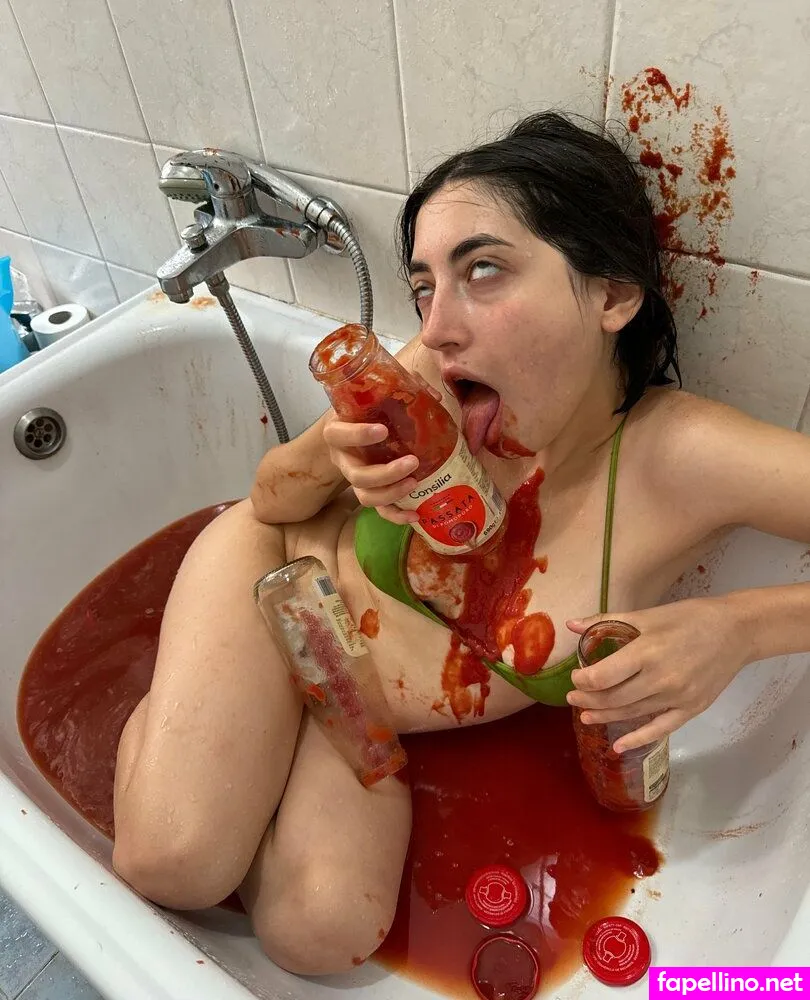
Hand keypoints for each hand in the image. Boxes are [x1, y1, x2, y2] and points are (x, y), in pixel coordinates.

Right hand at [321, 376, 441, 524]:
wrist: (351, 432)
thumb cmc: (365, 411)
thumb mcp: (375, 396)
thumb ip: (402, 389)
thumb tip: (435, 397)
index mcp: (338, 431)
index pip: (338, 435)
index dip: (358, 435)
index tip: (382, 430)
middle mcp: (344, 459)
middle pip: (357, 476)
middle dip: (385, 474)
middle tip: (412, 462)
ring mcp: (356, 479)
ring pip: (366, 496)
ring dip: (391, 494)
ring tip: (415, 483)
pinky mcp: (370, 492)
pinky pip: (379, 510)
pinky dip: (396, 516)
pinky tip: (416, 515)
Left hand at [564, 597, 752, 751]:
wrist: (737, 631)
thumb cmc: (689, 617)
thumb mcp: (648, 615)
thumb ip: (606, 622)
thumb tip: (571, 625)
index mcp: (647, 651)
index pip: (604, 676)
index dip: (583, 681)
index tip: (575, 678)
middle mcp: (661, 678)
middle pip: (614, 698)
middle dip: (588, 700)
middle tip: (573, 699)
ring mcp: (677, 697)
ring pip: (632, 713)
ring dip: (606, 717)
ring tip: (586, 716)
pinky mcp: (692, 709)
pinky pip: (660, 729)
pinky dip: (638, 739)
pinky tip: (619, 746)